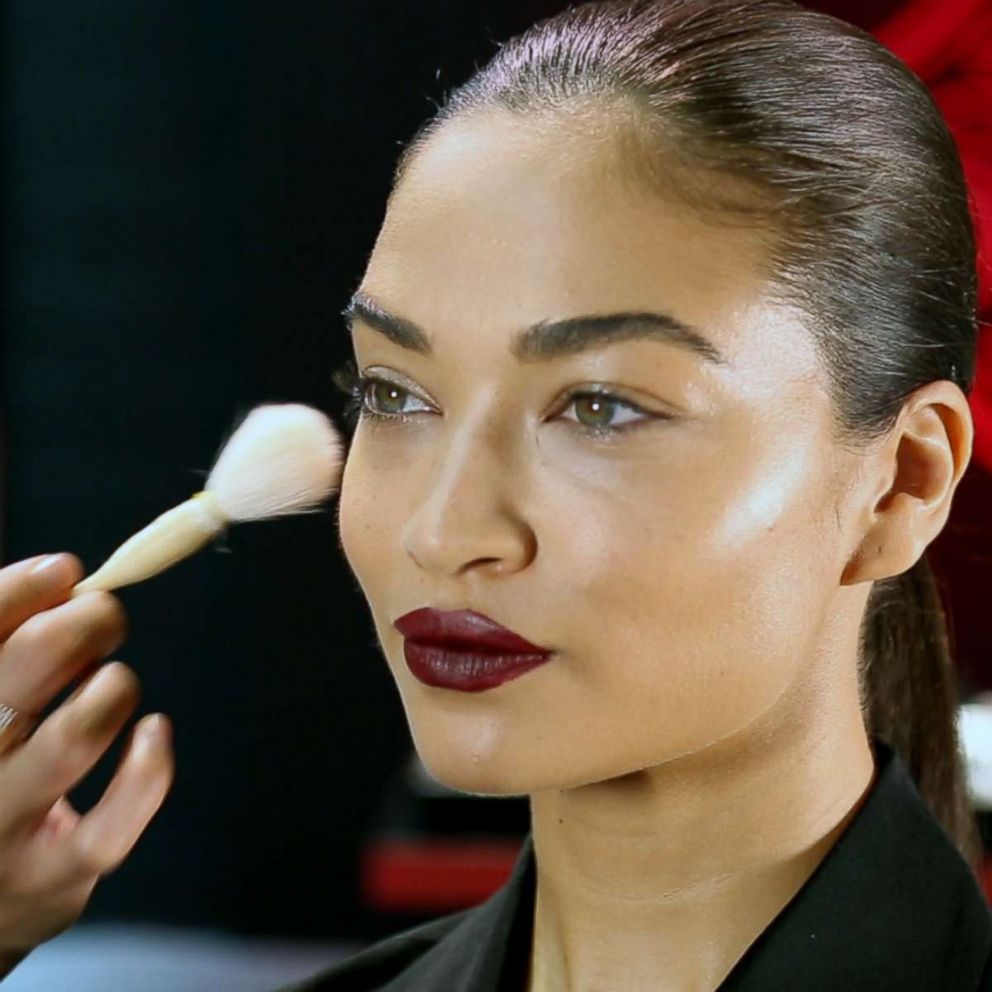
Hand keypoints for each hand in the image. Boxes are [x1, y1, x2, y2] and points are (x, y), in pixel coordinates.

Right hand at [0, 554, 173, 975]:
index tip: (65, 570)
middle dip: (75, 629)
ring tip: (113, 680)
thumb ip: (13, 641)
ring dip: (110, 692)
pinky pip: (110, 826)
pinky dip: (147, 771)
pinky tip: (153, 733)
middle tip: (104, 615)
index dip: (17, 594)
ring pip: (68, 742)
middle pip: (14, 678)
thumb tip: (63, 578)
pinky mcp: (48, 877)